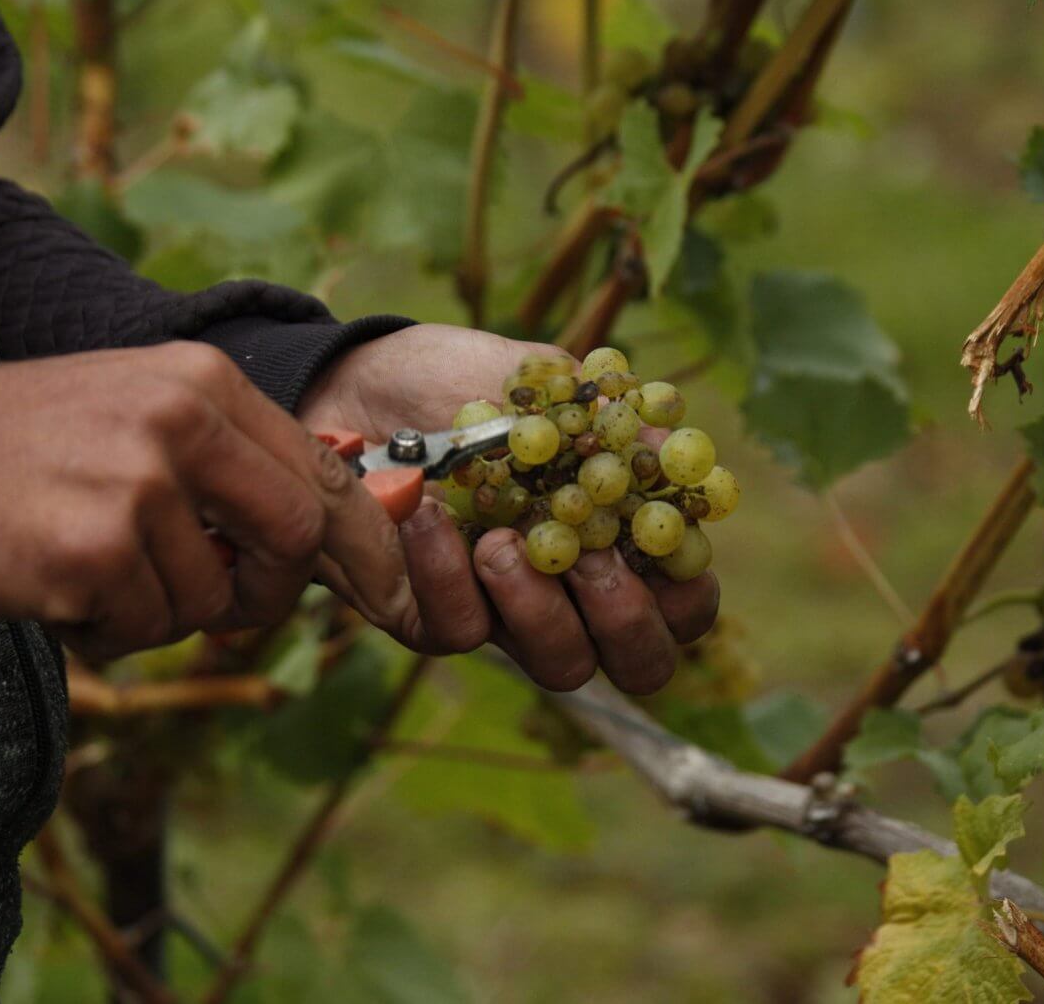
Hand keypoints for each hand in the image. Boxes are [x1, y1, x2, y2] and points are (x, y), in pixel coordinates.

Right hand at [0, 343, 413, 661]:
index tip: (385, 583)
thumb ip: (232, 456)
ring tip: (96, 569)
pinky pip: (147, 627)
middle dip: (267, 587)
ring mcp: (140, 487)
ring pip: (213, 597)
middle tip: (219, 595)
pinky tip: (62, 588)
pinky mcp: (95, 552)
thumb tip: (333, 513)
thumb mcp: (139, 410)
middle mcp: (183, 424)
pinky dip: (111, 630)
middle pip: (296, 536)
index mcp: (203, 382)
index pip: (322, 470)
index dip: (360, 536)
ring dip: (164, 608)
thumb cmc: (26, 445)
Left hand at [299, 324, 719, 693]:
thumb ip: (608, 419)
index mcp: (615, 537)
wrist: (356, 382)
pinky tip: (425, 517)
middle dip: (626, 620)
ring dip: (538, 607)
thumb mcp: (541, 380)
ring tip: (497, 541)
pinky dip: (446, 577)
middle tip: (591, 561)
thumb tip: (669, 454)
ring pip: (558, 664)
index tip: (661, 546)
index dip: (687, 594)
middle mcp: (572, 590)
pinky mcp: (430, 615)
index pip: (683, 606)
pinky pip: (457, 630)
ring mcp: (505, 612)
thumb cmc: (461, 381)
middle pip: (638, 662)